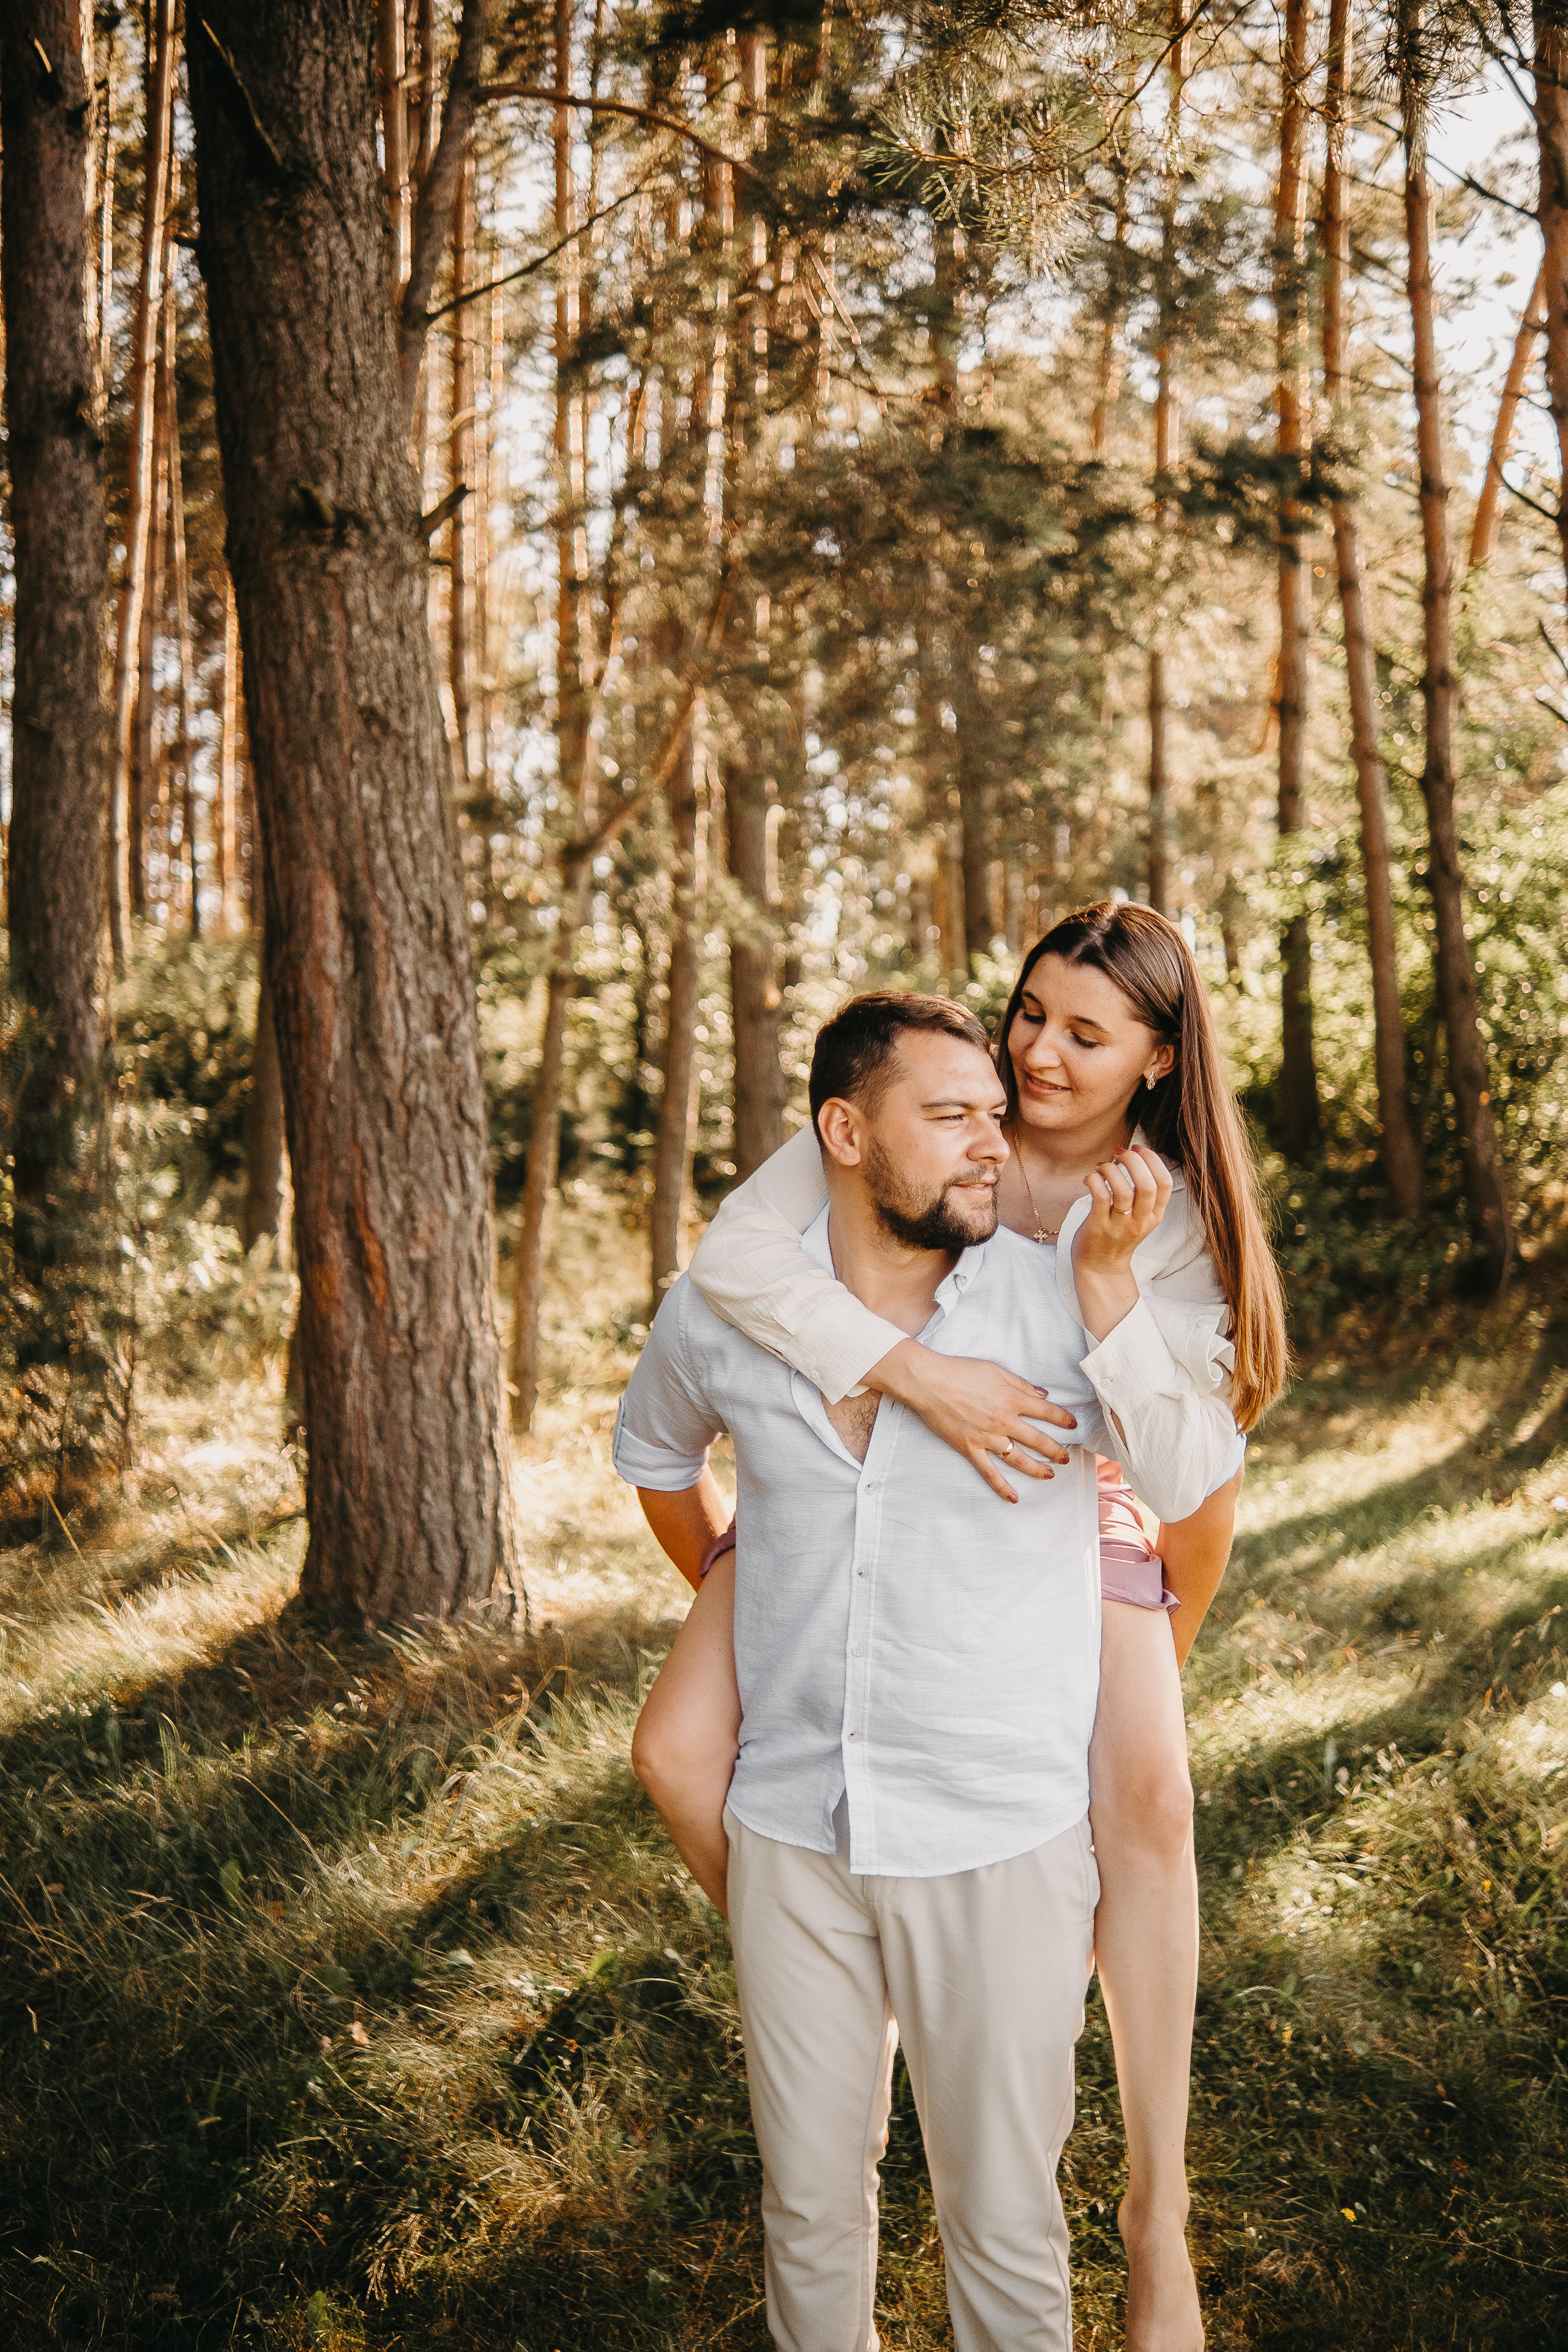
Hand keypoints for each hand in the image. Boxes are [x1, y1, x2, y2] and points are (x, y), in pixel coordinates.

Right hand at [864, 1339, 1076, 1503]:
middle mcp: (1004, 1421)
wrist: (929, 1382)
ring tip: (1049, 1475)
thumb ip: (1021, 1384)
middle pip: (1038, 1439)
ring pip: (1019, 1459)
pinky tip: (1014, 1498)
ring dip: (1037, 1469)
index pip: (1047, 1412)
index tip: (1073, 1425)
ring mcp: (988, 1438)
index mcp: (1012, 1400)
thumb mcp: (996, 1370)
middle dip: (1055, 1450)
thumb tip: (1043, 1395)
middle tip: (1066, 1458)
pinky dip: (1002, 1487)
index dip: (1063, 1419)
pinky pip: (989, 1472)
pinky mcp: (970, 1449)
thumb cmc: (961, 1371)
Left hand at [1071, 1145, 1172, 1342]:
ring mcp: (1120, 1226)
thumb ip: (1142, 1193)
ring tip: (1102, 1167)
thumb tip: (1135, 1155)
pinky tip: (1091, 1178)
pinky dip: (1095, 1180)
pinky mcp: (1098, 1228)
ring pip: (1122, 1190)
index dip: (1153, 1160)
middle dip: (1134, 1161)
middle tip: (1120, 1153)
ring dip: (1111, 1169)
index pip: (1165, 1183)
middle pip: (1146, 1185)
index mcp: (1154, 1216)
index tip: (1138, 1149)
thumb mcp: (1140, 1217)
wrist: (1100, 1268)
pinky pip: (1100, 1196)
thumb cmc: (1117, 1235)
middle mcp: (1141, 1222)